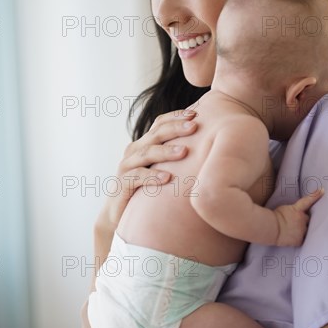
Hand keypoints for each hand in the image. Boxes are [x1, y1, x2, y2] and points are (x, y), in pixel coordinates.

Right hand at [95, 109, 197, 232]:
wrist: (119, 213)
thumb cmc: (147, 189)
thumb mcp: (162, 168)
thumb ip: (177, 157)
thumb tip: (208, 147)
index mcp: (144, 143)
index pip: (159, 123)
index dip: (176, 116)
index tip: (195, 115)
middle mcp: (134, 151)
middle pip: (155, 134)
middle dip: (175, 128)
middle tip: (194, 126)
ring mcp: (127, 166)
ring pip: (147, 153)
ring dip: (166, 151)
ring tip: (184, 152)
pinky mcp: (122, 184)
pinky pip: (137, 177)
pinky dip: (152, 176)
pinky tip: (167, 177)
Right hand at [274, 189, 322, 245]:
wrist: (270, 228)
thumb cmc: (273, 217)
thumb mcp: (284, 209)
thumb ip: (293, 210)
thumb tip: (295, 212)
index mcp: (297, 210)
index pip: (308, 201)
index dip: (316, 195)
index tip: (322, 190)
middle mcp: (302, 219)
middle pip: (308, 219)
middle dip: (304, 220)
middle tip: (294, 222)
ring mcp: (302, 230)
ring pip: (306, 230)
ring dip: (302, 230)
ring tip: (292, 231)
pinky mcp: (299, 240)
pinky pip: (302, 239)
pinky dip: (298, 238)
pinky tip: (291, 238)